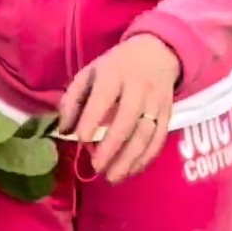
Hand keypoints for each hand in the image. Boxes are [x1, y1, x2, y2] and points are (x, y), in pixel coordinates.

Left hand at [58, 36, 179, 183]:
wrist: (158, 53)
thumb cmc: (115, 67)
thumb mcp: (89, 74)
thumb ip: (73, 100)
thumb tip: (64, 131)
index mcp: (114, 74)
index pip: (104, 97)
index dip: (92, 119)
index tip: (81, 140)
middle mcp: (138, 87)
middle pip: (128, 120)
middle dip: (112, 147)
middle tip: (96, 167)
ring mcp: (156, 101)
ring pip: (146, 134)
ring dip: (129, 159)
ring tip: (112, 177)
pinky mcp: (168, 113)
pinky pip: (159, 138)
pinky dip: (146, 158)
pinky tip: (131, 171)